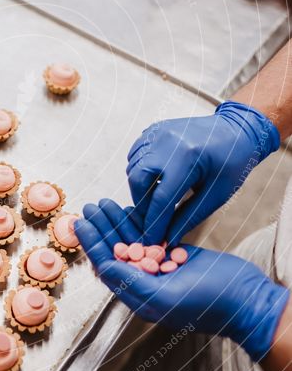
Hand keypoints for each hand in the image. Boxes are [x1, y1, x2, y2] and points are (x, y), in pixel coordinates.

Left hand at [75, 199, 288, 360]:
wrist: (248, 299)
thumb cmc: (210, 303)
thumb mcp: (167, 297)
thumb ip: (133, 282)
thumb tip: (103, 266)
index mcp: (140, 297)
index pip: (108, 266)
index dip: (93, 244)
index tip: (81, 223)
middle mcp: (146, 283)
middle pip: (116, 251)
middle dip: (102, 228)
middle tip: (89, 206)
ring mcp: (161, 269)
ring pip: (132, 242)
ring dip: (117, 222)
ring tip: (103, 203)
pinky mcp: (175, 257)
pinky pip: (150, 238)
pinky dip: (138, 223)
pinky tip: (127, 210)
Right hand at [126, 100, 279, 244]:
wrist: (237, 129)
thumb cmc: (232, 163)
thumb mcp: (216, 194)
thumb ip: (189, 217)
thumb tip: (168, 239)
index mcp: (187, 159)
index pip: (161, 198)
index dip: (154, 224)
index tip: (151, 241)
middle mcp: (167, 142)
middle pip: (138, 181)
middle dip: (141, 204)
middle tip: (152, 218)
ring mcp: (158, 132)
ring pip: (133, 167)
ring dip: (139, 188)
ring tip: (156, 198)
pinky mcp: (154, 129)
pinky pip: (136, 154)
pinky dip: (139, 169)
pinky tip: (155, 177)